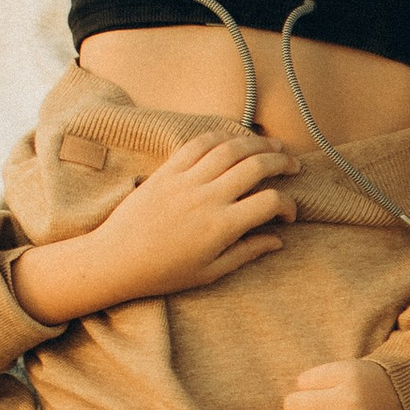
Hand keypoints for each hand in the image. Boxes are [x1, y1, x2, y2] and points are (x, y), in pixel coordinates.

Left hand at [11, 130, 298, 324]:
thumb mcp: (210, 272)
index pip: (269, 202)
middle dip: (281, 162)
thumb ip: (247, 253)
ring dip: (257, 143)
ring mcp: (186, 180)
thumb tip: (278, 240)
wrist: (116, 259)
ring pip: (231, 148)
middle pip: (256, 166)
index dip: (287, 205)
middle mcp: (207, 198)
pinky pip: (199, 144)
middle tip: (293, 166)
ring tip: (272, 146)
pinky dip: (221, 137)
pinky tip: (234, 141)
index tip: (287, 214)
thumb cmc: (163, 272)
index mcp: (221, 227)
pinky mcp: (168, 170)